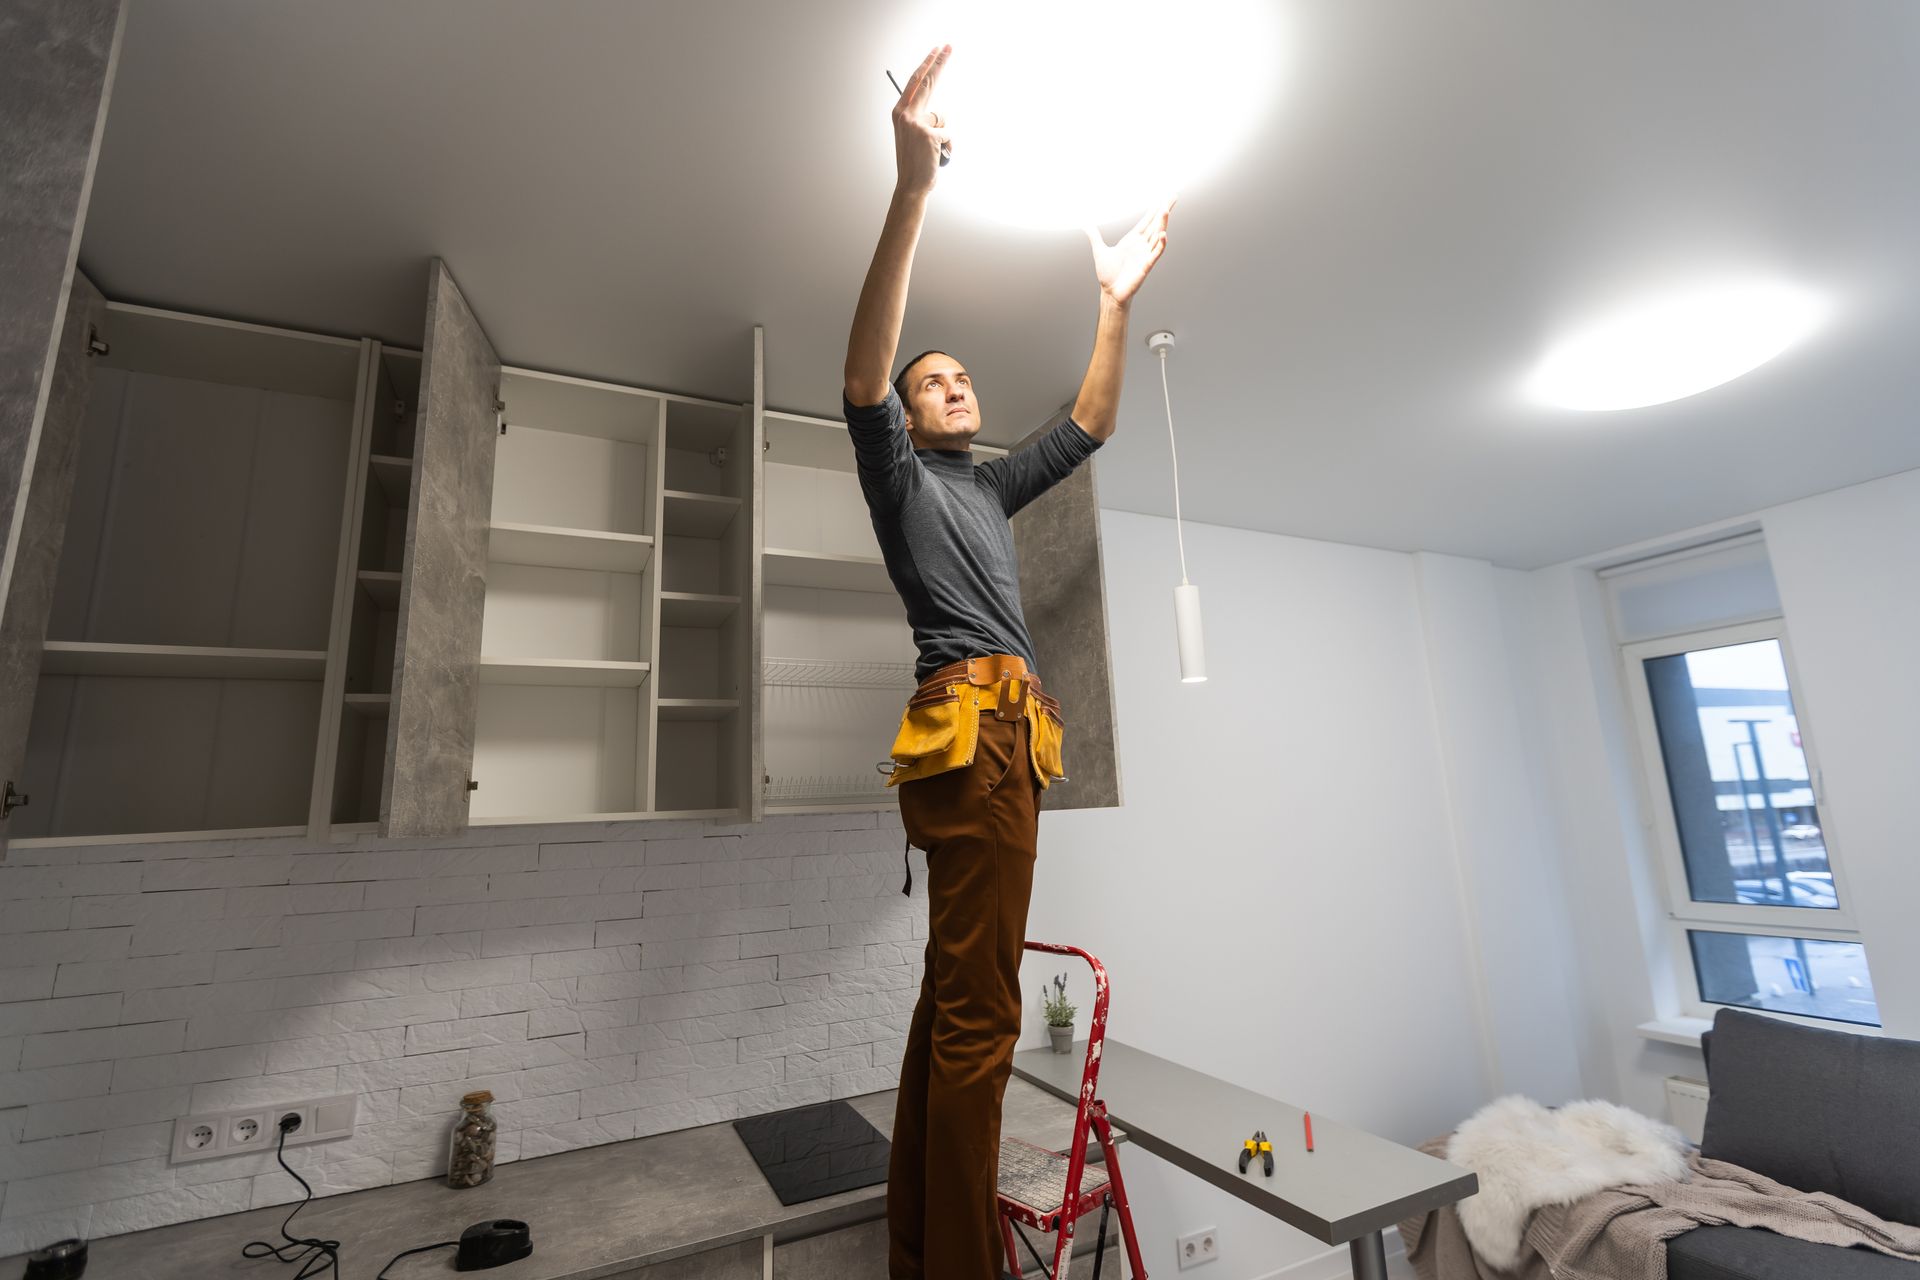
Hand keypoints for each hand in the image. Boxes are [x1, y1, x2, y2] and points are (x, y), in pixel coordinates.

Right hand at [892, 45, 951, 195]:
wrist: (911, 186)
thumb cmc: (915, 161)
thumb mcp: (912, 135)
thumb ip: (920, 119)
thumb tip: (937, 113)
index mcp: (899, 112)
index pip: (915, 81)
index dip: (927, 64)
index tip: (937, 50)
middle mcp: (905, 114)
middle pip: (927, 82)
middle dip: (939, 62)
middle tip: (949, 45)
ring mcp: (916, 124)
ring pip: (941, 118)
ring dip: (942, 134)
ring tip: (931, 150)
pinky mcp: (929, 135)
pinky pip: (948, 134)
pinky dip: (947, 147)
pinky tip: (936, 156)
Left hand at [1086, 198, 1174, 305]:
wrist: (1110, 293)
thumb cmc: (1108, 275)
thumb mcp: (1099, 250)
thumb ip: (1094, 236)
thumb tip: (1085, 224)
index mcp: (1132, 240)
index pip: (1146, 221)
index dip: (1154, 210)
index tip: (1162, 199)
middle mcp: (1141, 246)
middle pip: (1155, 224)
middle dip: (1164, 210)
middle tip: (1173, 196)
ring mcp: (1145, 255)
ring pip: (1157, 235)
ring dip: (1162, 223)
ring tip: (1166, 210)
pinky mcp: (1146, 266)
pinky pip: (1155, 254)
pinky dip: (1160, 244)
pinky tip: (1163, 234)